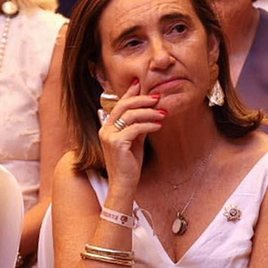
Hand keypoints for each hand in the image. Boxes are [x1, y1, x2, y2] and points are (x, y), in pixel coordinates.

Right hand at [96, 79, 163, 194]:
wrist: (124, 184)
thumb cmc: (129, 164)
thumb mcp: (135, 141)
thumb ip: (137, 126)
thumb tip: (149, 112)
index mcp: (107, 127)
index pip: (118, 105)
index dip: (129, 93)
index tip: (140, 83)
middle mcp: (105, 129)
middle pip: (123, 106)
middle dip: (142, 99)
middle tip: (157, 97)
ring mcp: (109, 136)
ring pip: (130, 115)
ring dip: (149, 112)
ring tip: (163, 113)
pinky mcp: (117, 143)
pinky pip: (135, 128)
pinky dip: (149, 125)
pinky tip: (159, 125)